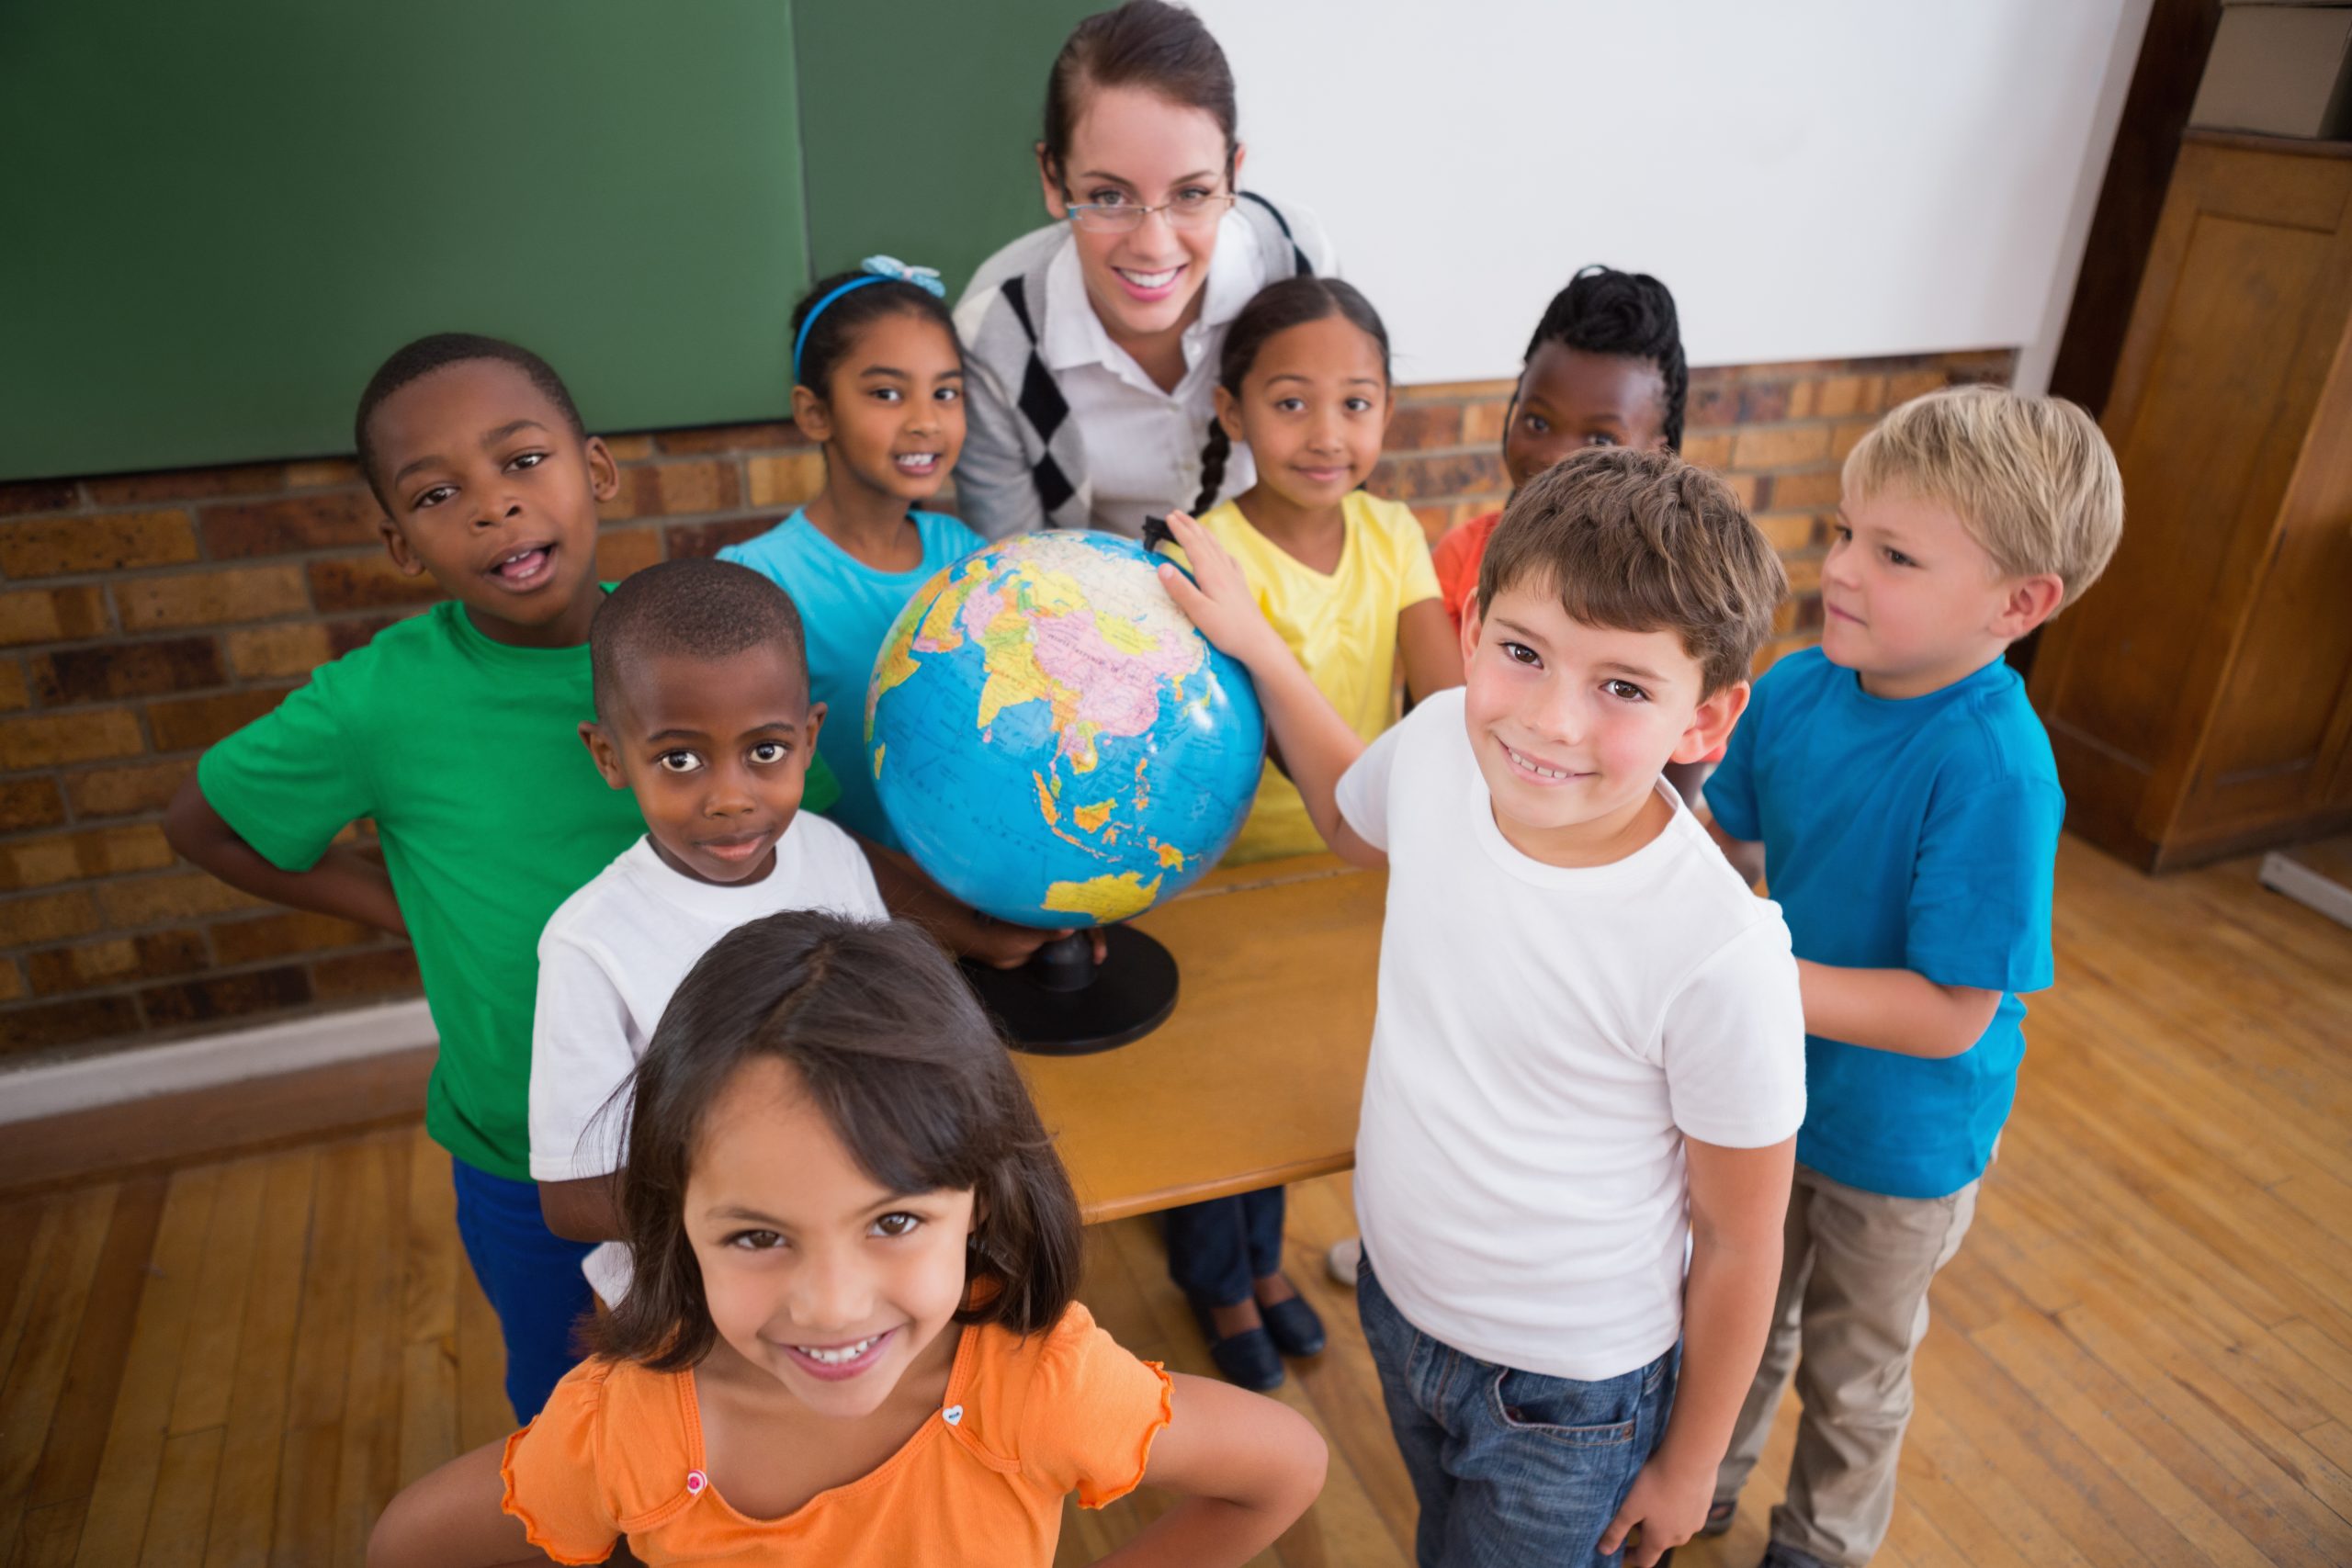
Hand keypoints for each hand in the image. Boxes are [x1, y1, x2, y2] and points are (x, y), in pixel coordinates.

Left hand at [959, 911, 1108, 970]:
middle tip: (1100, 957)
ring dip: (1090, 944)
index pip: (1079, 907)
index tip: (1101, 934)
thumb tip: (1070, 926)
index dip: (1094, 917)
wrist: (989, 950)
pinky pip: (1069, 946)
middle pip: (1083, 921)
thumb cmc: (1005, 936)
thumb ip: (1049, 931)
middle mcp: (1054, 915)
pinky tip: (1086, 960)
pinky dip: (1079, 952)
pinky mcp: (1049, 944)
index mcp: (1051, 907)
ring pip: (1079, 934)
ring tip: (1097, 959)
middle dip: (1096, 936)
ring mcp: (1052, 930)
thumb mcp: (1029, 934)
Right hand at [1154, 511, 1282, 667]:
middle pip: (1205, 542)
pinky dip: (1220, 550)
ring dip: (1203, 534)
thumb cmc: (1228, 631)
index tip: (1168, 517)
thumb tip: (1162, 567)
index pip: (1192, 546)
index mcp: (1211, 574)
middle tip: (1176, 513)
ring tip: (1195, 525)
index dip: (1180, 530)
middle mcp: (1223, 570)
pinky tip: (1221, 552)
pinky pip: (1228, 560)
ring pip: (1217, 548)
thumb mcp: (1199, 612)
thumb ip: (1180, 589)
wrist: (1259, 643)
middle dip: (1190, 526)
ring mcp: (1234, 577)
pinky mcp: (1240, 586)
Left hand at [1599, 1451, 1713, 1566]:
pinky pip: (1687, 1512)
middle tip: (1632, 1513)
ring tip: (1651, 1497)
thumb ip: (1616, 1530)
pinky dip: (1676, 1506)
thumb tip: (1604, 1551)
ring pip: (1674, 1526)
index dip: (1630, 1557)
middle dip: (1644, 1532)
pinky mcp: (1704, 1506)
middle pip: (1658, 1541)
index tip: (1621, 1551)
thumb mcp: (1629, 1508)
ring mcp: (1695, 1522)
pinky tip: (1670, 1488)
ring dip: (1662, 1519)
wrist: (1690, 1460)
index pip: (1644, 1560)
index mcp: (1660, 1540)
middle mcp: (1680, 1537)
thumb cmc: (1655, 1484)